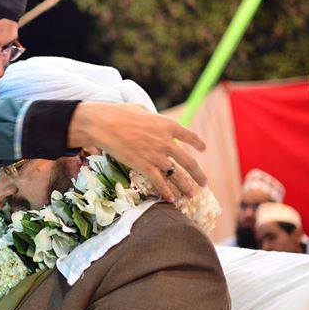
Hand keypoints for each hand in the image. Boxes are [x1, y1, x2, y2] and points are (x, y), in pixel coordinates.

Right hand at [69, 102, 206, 200]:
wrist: (104, 125)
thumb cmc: (119, 113)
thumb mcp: (141, 110)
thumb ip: (151, 117)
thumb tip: (151, 118)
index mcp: (168, 125)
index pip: (189, 136)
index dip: (198, 143)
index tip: (203, 148)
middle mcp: (166, 142)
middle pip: (188, 161)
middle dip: (198, 174)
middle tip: (204, 183)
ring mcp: (156, 156)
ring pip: (176, 175)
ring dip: (186, 187)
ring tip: (192, 195)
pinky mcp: (144, 166)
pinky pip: (159, 182)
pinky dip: (166, 192)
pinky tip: (171, 200)